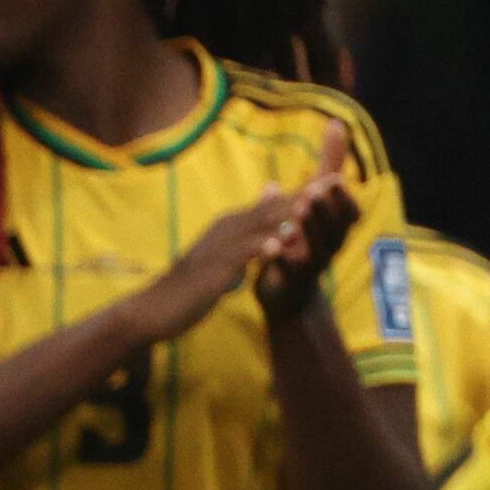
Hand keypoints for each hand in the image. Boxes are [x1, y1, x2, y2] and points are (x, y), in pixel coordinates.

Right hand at [122, 176, 324, 342]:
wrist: (154, 309)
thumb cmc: (190, 285)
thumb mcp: (221, 257)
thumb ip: (244, 237)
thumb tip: (258, 231)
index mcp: (230, 226)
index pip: (273, 204)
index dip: (303, 192)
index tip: (334, 180)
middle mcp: (225, 230)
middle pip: (270, 208)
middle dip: (303, 194)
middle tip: (335, 180)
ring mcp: (218, 249)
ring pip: (257, 227)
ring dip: (287, 215)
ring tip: (314, 206)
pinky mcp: (212, 271)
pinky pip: (239, 257)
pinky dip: (259, 249)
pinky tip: (279, 247)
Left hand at [240, 125, 362, 314]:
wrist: (288, 296)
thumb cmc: (304, 240)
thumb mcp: (316, 201)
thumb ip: (325, 168)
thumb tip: (337, 124)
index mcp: (336, 227)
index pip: (348, 211)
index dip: (343, 196)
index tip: (333, 177)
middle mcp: (331, 246)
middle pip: (334, 227)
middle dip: (324, 208)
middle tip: (313, 190)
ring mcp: (313, 266)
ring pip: (316, 248)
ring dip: (306, 230)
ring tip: (295, 213)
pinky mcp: (293, 283)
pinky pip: (290, 272)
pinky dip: (282, 260)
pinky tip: (272, 247)